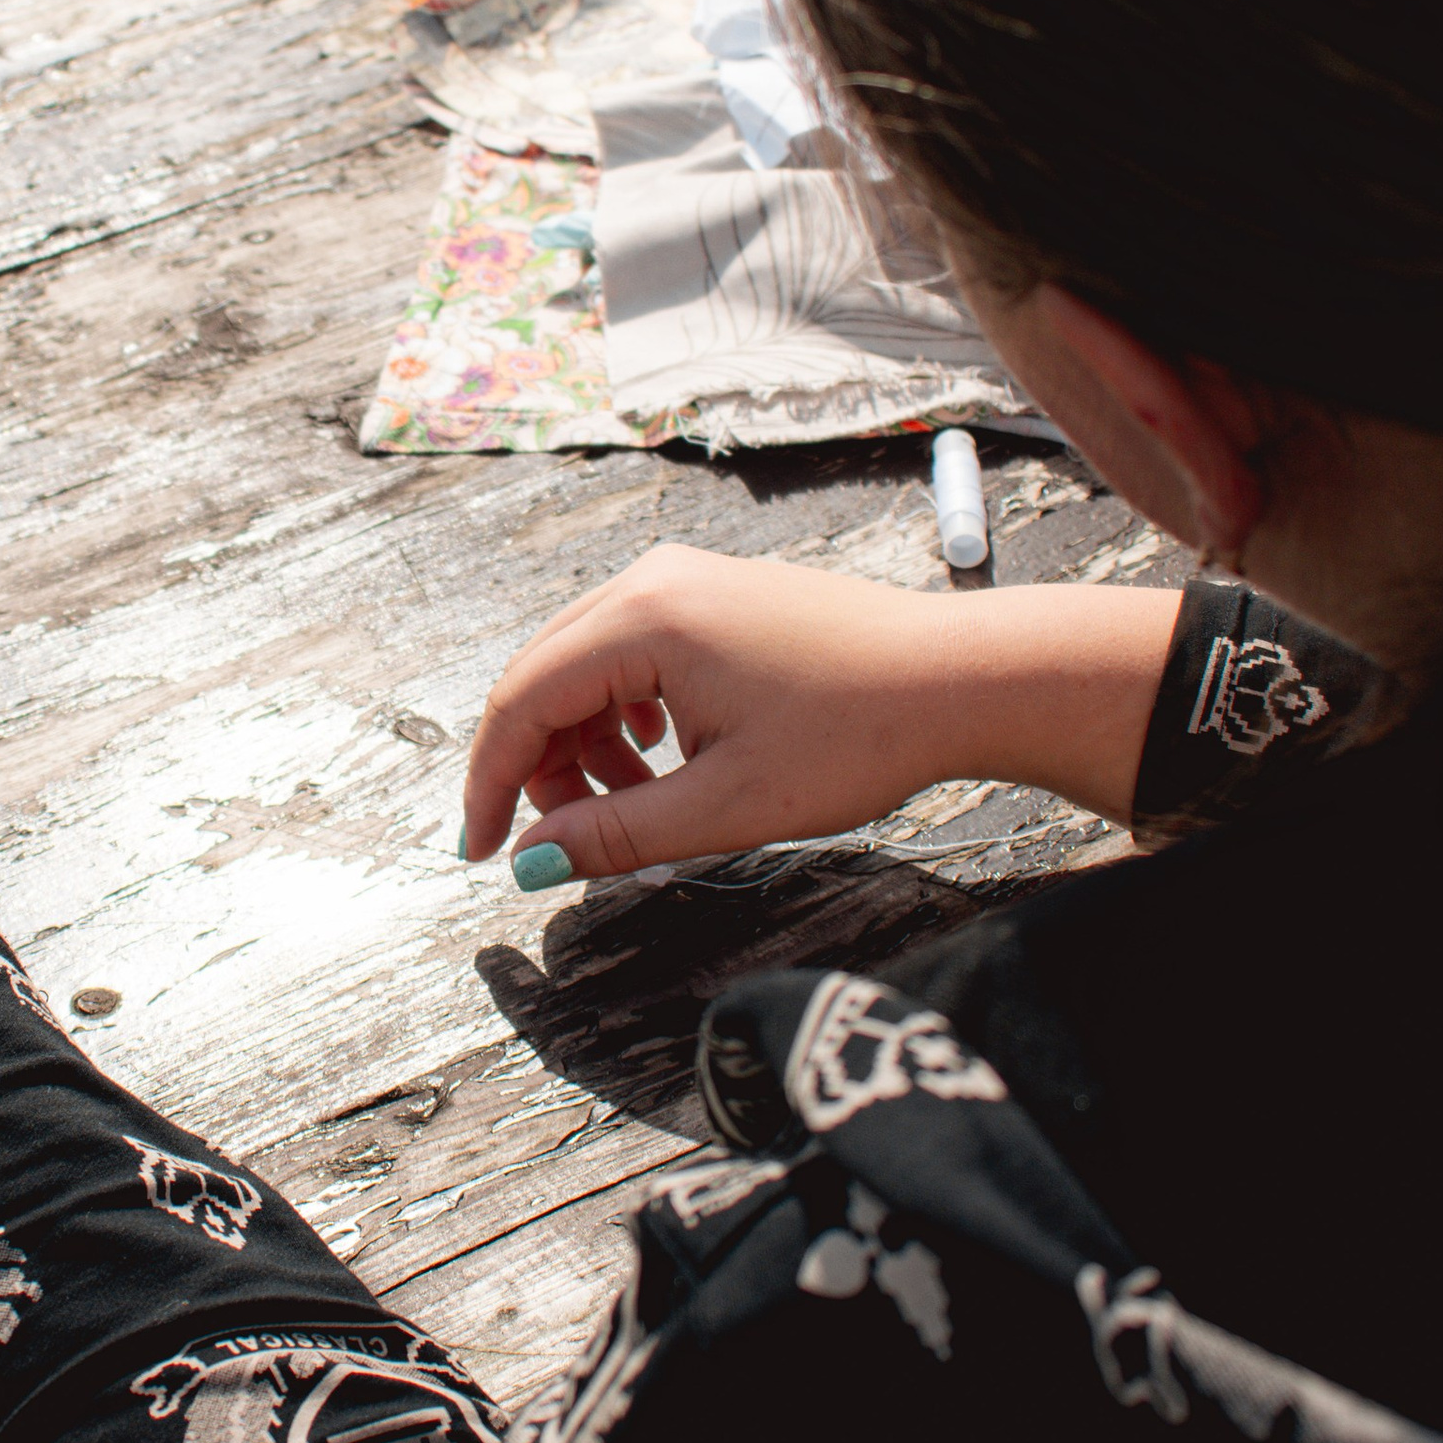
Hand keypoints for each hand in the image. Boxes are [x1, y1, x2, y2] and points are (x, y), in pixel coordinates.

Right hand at [461, 546, 1178, 882]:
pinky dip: (622, 713)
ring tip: (630, 808)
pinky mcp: (714, 595)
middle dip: (538, 766)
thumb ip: (618, 835)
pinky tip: (662, 759)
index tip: (482, 851)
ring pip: (586, 665)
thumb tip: (535, 862)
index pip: (522, 701)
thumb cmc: (859, 733)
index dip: (492, 783)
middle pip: (544, 676)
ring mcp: (685, 580)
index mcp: (644, 620)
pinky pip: (631, 653)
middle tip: (555, 841)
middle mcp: (653, 582)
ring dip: (585, 743)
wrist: (961, 678)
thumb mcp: (728, 805)